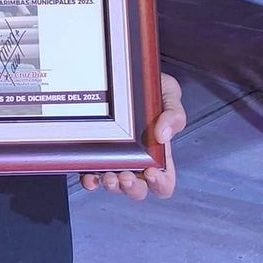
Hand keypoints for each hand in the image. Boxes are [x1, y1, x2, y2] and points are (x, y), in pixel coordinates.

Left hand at [81, 72, 184, 199]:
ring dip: (111, 185)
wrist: (125, 72)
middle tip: (126, 176)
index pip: (164, 183)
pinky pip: (90, 174)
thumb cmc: (151, 87)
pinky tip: (89, 175)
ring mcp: (114, 159)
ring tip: (108, 175)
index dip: (160, 184)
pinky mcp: (94, 153)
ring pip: (114, 185)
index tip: (152, 172)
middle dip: (131, 188)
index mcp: (159, 154)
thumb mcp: (169, 94)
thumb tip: (163, 135)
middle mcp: (137, 161)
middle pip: (138, 190)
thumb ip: (174, 114)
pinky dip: (90, 179)